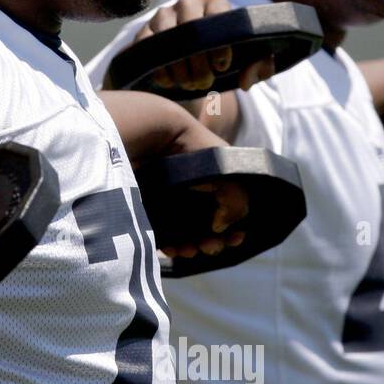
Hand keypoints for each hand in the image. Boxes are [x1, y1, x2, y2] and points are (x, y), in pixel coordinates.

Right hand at [134, 0, 275, 91]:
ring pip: (167, 37)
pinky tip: (169, 82)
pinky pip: (147, 46)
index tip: (222, 66)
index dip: (219, 43)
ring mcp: (163, 16)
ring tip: (189, 84)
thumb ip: (260, 68)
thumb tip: (246, 79)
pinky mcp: (143, 31)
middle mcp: (188, 4)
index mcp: (215, 3)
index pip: (218, 14)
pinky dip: (159, 67)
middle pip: (191, 26)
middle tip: (204, 82)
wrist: (190, 73)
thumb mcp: (247, 65)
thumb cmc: (222, 64)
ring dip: (178, 66)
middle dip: (198, 60)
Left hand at [159, 120, 248, 259]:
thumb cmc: (193, 149)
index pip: (228, 215)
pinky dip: (170, 245)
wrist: (152, 133)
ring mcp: (169, 200)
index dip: (233, 230)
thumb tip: (219, 227)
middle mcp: (192, 192)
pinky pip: (160, 233)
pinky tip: (174, 249)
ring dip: (192, 247)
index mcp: (213, 183)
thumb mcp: (227, 172)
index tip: (236, 237)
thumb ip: (236, 201)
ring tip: (191, 249)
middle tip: (210, 245)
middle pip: (205, 228)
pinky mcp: (147, 206)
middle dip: (212, 243)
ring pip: (184, 234)